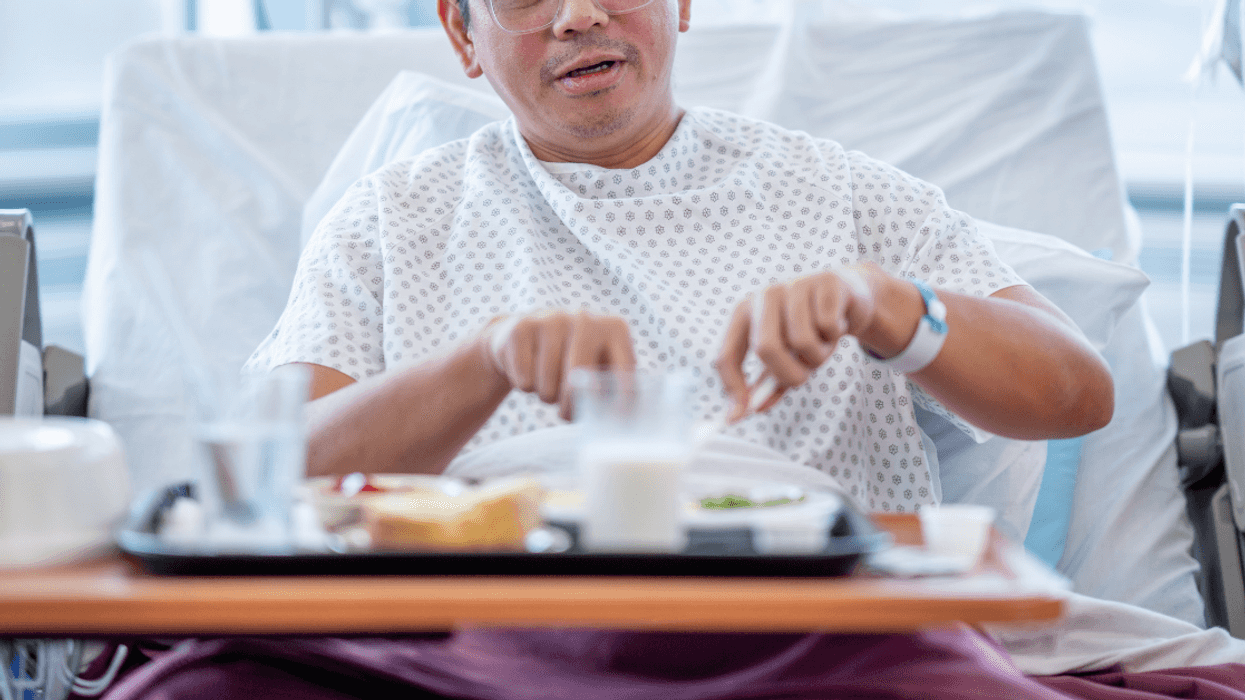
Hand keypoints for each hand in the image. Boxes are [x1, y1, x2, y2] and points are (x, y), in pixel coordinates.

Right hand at [482, 310, 635, 419]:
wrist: (525, 337)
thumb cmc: (571, 361)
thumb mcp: (598, 368)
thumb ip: (613, 388)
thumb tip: (620, 421)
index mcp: (614, 329)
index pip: (624, 368)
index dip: (622, 398)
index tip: (616, 421)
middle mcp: (586, 319)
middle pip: (579, 379)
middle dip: (571, 406)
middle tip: (566, 415)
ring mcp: (552, 320)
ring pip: (548, 384)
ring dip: (547, 396)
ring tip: (548, 384)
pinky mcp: (521, 328)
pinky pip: (524, 379)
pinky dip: (525, 385)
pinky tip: (529, 371)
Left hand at [717, 264, 877, 419]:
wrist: (847, 297)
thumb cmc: (810, 329)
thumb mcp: (785, 357)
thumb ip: (768, 384)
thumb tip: (754, 410)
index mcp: (744, 313)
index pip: (726, 355)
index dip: (733, 388)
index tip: (741, 415)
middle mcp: (764, 297)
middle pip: (766, 348)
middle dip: (787, 375)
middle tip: (802, 379)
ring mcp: (793, 286)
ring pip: (802, 342)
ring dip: (818, 356)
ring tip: (823, 345)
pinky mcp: (824, 283)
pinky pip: (829, 326)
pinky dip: (835, 336)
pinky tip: (836, 326)